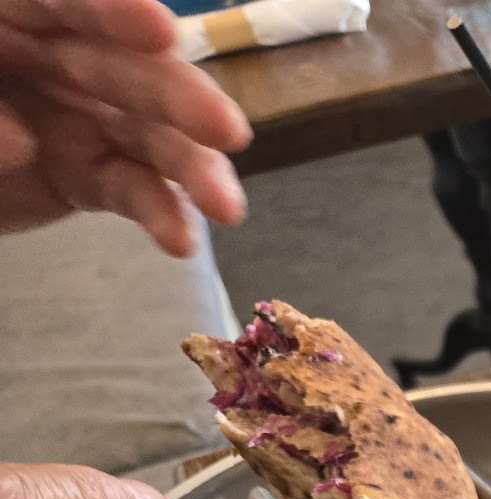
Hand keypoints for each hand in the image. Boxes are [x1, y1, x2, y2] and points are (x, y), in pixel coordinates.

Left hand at [0, 0, 249, 255]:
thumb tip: (25, 143)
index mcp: (5, 4)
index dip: (113, 10)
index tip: (160, 32)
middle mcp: (48, 49)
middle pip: (123, 65)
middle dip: (179, 97)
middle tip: (224, 131)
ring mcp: (71, 111)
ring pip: (144, 132)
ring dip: (191, 169)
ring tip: (226, 206)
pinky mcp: (80, 170)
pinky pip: (129, 189)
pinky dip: (161, 215)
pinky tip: (182, 240)